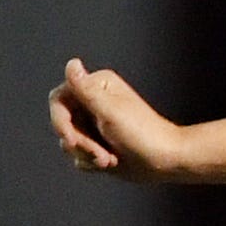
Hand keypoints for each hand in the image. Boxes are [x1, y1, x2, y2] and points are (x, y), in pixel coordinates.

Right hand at [52, 59, 186, 179]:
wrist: (166, 160)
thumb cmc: (144, 135)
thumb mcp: (110, 111)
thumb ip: (86, 89)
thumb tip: (72, 63)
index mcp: (96, 86)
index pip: (58, 100)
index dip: (60, 121)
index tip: (72, 139)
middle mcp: (92, 102)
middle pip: (62, 124)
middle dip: (79, 143)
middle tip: (102, 155)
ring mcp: (94, 124)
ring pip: (68, 142)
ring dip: (87, 154)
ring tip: (110, 159)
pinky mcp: (97, 143)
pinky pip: (78, 156)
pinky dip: (91, 162)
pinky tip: (111, 162)